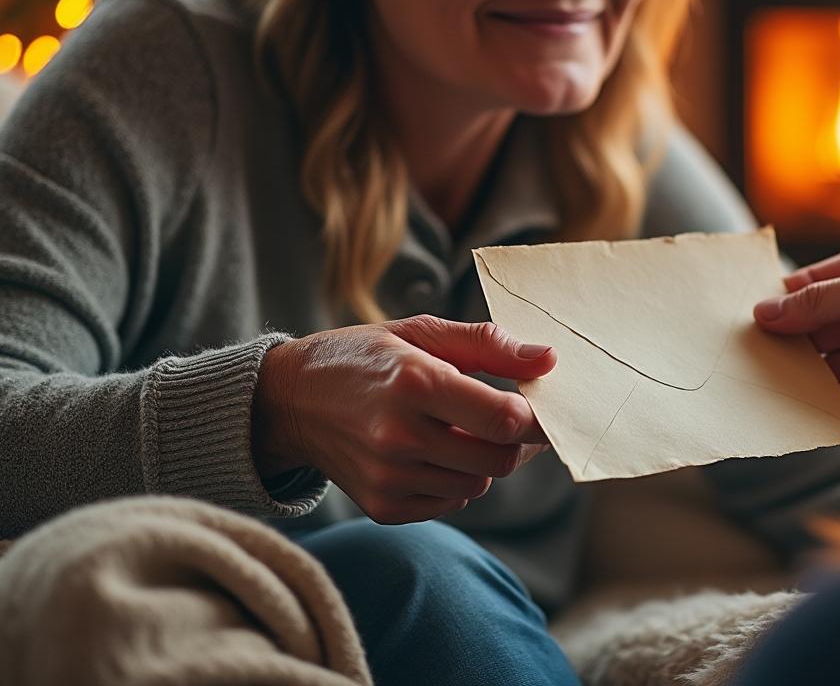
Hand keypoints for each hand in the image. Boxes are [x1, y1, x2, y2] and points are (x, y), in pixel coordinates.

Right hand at [252, 316, 556, 523]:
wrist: (290, 401)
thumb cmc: (365, 358)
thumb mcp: (421, 333)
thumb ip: (489, 344)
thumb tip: (549, 359)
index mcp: (414, 383)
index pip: (504, 420)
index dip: (536, 418)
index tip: (541, 408)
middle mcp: (399, 436)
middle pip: (498, 460)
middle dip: (515, 442)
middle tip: (509, 420)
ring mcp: (388, 477)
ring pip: (478, 484)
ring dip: (483, 460)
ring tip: (457, 430)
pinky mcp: (382, 506)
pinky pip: (451, 503)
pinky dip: (455, 481)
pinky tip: (433, 453)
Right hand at [754, 237, 839, 417]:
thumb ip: (823, 300)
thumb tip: (765, 310)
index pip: (817, 281)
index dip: (784, 299)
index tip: (747, 319)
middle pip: (818, 323)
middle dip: (790, 340)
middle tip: (750, 356)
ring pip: (830, 360)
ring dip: (806, 372)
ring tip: (771, 385)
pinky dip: (831, 401)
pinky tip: (806, 407)